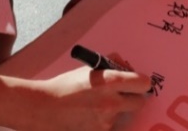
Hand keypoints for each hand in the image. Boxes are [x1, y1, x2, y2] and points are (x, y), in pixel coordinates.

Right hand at [29, 67, 149, 130]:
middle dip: (133, 98)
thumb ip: (110, 64)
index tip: (137, 83)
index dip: (141, 83)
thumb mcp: (88, 69)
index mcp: (110, 81)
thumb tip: (125, 66)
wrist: (44, 109)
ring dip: (115, 112)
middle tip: (122, 96)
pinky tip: (89, 117)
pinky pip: (111, 127)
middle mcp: (112, 102)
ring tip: (95, 107)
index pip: (143, 83)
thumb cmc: (64, 87)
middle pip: (139, 102)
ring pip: (123, 116)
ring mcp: (106, 121)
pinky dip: (104, 123)